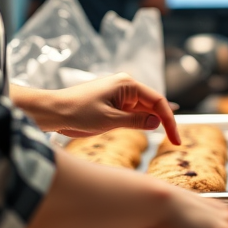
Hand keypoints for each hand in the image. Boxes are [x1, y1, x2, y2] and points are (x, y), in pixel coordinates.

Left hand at [12, 74, 180, 144]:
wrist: (51, 112)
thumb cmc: (77, 113)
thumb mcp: (109, 121)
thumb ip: (136, 121)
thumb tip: (157, 123)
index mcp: (127, 84)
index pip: (158, 101)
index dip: (170, 120)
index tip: (176, 139)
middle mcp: (125, 86)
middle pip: (153, 104)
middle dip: (164, 122)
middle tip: (175, 142)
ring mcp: (119, 94)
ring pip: (143, 109)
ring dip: (152, 123)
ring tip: (166, 139)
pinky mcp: (112, 103)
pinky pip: (132, 113)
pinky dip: (140, 122)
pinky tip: (148, 130)